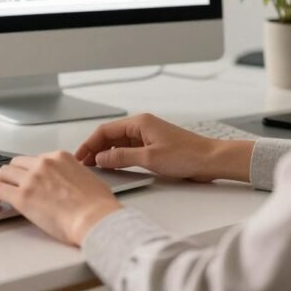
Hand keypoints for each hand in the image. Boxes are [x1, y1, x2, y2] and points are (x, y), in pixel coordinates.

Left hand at [0, 151, 122, 245]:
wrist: (95, 218)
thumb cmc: (98, 205)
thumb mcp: (88, 178)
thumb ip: (73, 175)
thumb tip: (68, 183)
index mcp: (60, 157)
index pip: (35, 159)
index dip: (29, 172)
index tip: (27, 180)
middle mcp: (43, 163)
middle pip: (17, 163)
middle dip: (13, 175)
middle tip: (11, 187)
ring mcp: (31, 178)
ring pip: (3, 173)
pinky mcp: (22, 196)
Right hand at [75, 113, 253, 182]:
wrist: (210, 160)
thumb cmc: (187, 155)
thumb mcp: (149, 158)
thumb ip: (122, 157)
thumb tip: (101, 157)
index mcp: (139, 123)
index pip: (105, 131)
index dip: (89, 144)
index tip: (79, 156)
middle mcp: (142, 127)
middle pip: (110, 136)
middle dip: (95, 149)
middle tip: (83, 164)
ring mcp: (147, 137)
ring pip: (119, 144)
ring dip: (106, 154)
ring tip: (94, 168)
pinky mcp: (153, 148)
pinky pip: (129, 151)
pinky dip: (118, 158)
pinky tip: (113, 167)